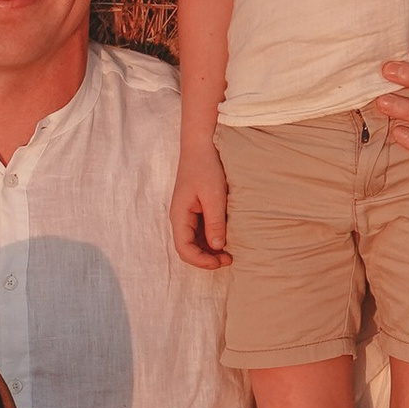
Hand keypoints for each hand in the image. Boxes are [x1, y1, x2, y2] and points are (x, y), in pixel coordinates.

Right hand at [170, 138, 231, 270]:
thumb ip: (215, 222)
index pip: (184, 248)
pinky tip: (226, 238)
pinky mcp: (195, 209)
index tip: (220, 262)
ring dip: (210, 250)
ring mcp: (187, 214)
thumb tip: (217, 247)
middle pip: (188, 248)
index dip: (201, 261)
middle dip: (206, 258)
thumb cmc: (206, 167)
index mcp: (179, 215)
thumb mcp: (214, 196)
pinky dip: (211, 239)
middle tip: (229, 259)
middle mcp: (180, 217)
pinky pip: (200, 231)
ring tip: (229, 252)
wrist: (201, 144)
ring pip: (195, 241)